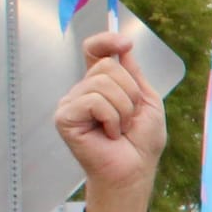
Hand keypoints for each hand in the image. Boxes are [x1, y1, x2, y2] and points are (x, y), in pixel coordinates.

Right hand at [52, 31, 165, 211]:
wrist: (135, 171)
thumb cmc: (141, 142)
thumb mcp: (147, 102)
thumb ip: (134, 75)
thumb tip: (123, 47)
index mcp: (100, 85)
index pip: (94, 51)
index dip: (106, 41)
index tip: (124, 43)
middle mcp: (82, 90)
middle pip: (107, 66)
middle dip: (130, 92)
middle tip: (129, 119)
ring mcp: (71, 102)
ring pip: (103, 82)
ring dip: (123, 109)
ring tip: (120, 128)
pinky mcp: (65, 116)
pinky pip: (95, 101)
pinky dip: (112, 118)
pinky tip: (109, 134)